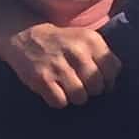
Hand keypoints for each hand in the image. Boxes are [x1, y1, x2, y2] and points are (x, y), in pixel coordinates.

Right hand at [2, 24, 121, 107]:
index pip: (112, 70)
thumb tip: (112, 85)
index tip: (98, 80)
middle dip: (91, 90)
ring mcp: (58, 65)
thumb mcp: (85, 40)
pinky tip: (54, 89)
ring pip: (80, 97)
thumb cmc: (62, 44)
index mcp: (90, 40)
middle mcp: (76, 51)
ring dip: (75, 97)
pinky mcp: (42, 78)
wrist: (25, 36)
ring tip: (67, 87)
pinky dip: (58, 100)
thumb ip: (103, 58)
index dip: (108, 81)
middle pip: (97, 87)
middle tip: (81, 84)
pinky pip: (60, 102)